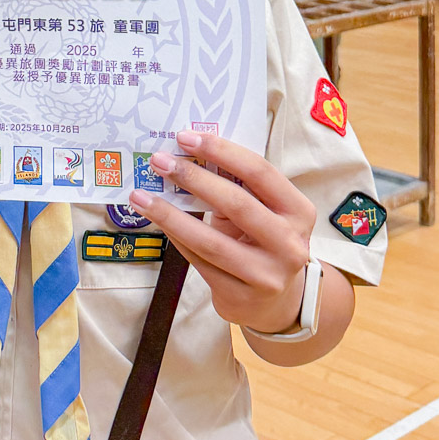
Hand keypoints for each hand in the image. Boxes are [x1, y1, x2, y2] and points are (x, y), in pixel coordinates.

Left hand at [130, 131, 314, 333]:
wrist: (275, 302)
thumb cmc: (263, 240)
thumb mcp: (262, 210)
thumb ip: (237, 185)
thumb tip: (189, 152)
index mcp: (298, 211)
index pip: (260, 172)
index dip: (222, 150)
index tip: (186, 137)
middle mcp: (289, 244)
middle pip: (236, 203)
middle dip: (192, 178)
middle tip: (159, 161)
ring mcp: (266, 275)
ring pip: (210, 240)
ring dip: (170, 214)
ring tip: (140, 196)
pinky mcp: (240, 297)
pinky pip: (199, 261)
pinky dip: (175, 237)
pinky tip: (156, 220)